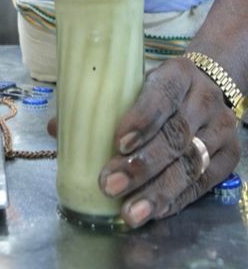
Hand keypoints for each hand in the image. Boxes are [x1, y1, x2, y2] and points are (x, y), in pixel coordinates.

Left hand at [97, 58, 239, 227]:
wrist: (207, 87)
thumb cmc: (155, 90)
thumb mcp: (131, 84)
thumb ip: (97, 104)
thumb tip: (57, 129)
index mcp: (176, 75)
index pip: (162, 95)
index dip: (141, 119)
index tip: (118, 142)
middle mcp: (204, 100)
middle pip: (175, 136)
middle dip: (141, 166)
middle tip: (109, 185)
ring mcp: (220, 129)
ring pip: (191, 164)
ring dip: (158, 191)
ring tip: (130, 211)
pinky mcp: (230, 155)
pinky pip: (204, 182)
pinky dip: (177, 199)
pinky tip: (155, 211)